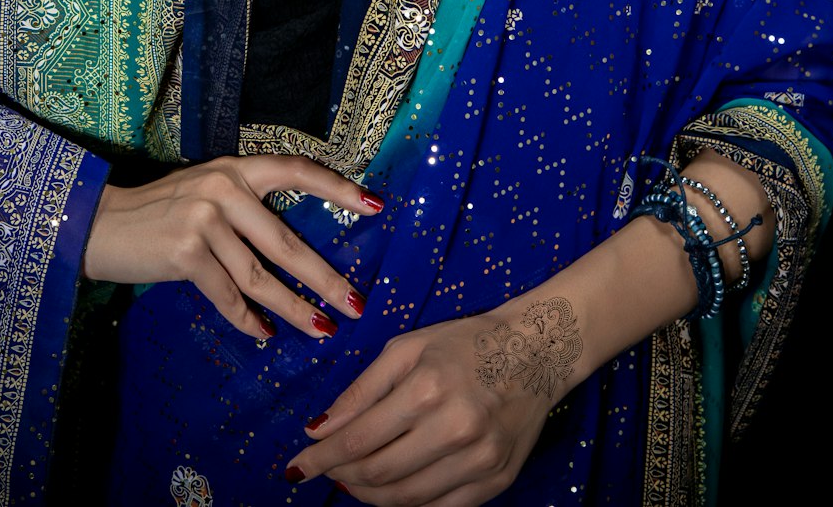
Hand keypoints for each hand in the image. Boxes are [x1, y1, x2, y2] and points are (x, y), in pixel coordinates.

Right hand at [82, 153, 382, 341]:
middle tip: (355, 303)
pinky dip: (246, 319)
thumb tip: (292, 251)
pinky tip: (263, 334)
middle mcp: (225, 187)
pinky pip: (227, 295)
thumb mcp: (205, 193)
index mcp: (236, 168)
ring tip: (321, 330)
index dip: (337, 187)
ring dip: (293, 308)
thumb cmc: (159, 213)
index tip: (374, 206)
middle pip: (287, 241)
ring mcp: (204, 218)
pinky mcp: (185, 252)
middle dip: (324, 277)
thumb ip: (244, 208)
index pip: (297, 170)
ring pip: (261, 275)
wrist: (100, 224)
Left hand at [284, 310, 558, 505]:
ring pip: (407, 499)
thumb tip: (319, 428)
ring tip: (353, 481)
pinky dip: (409, 505)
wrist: (537, 351)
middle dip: (342, 477)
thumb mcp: (407, 347)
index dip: (322, 458)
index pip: (360, 438)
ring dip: (370, 496)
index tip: (295, 467)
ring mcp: (479, 460)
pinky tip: (393, 489)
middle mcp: (454, 428)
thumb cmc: (465, 342)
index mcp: (427, 388)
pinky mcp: (497, 481)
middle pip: (380, 474)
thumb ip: (362, 388)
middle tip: (324, 471)